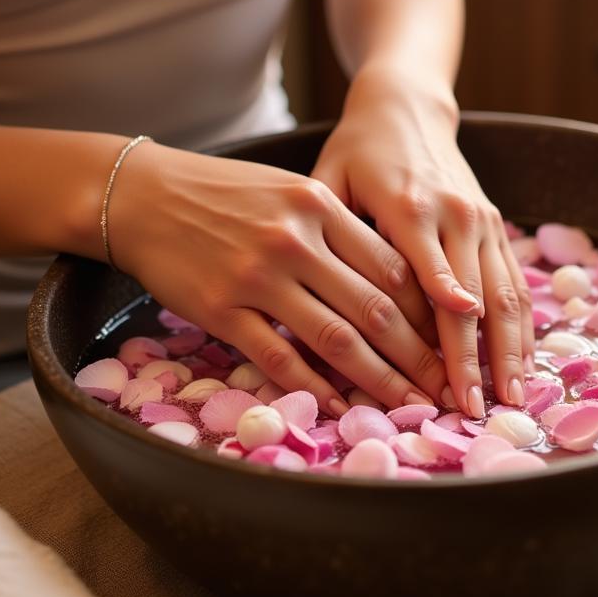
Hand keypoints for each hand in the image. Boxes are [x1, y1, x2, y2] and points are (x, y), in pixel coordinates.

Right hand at [105, 142, 447, 415]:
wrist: (145, 196)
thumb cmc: (226, 192)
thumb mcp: (291, 190)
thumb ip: (339, 227)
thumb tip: (397, 278)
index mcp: (319, 206)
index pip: (392, 266)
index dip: (429, 310)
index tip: (451, 339)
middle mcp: (295, 241)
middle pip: (375, 308)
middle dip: (420, 355)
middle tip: (449, 388)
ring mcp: (258, 278)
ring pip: (336, 339)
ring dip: (382, 380)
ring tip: (413, 405)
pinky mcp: (222, 311)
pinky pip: (280, 358)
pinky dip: (316, 386)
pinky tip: (342, 406)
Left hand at [312, 66, 534, 418]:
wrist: (406, 106)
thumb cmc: (358, 151)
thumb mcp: (331, 181)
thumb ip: (329, 235)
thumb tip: (311, 303)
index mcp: (410, 209)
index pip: (436, 285)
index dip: (448, 341)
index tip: (450, 387)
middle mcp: (455, 216)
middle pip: (476, 301)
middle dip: (480, 361)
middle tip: (479, 412)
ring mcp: (482, 219)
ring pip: (506, 294)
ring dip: (511, 350)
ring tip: (512, 398)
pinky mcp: (494, 222)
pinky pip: (515, 279)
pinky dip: (522, 324)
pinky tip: (522, 361)